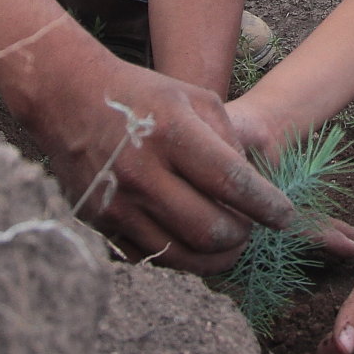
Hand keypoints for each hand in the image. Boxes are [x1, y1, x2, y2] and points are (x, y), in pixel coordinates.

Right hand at [12, 46, 293, 274]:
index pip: (232, 184)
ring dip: (217, 255)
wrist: (67, 99)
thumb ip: (231, 142)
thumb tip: (253, 190)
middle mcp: (142, 173)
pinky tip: (192, 238)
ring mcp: (118, 203)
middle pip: (211, 230)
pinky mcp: (100, 224)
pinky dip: (182, 254)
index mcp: (172, 134)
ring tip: (229, 239)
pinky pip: (154, 257)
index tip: (285, 216)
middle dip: (243, 235)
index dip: (267, 206)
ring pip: (184, 255)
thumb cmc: (142, 96)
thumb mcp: (195, 98)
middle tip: (251, 227)